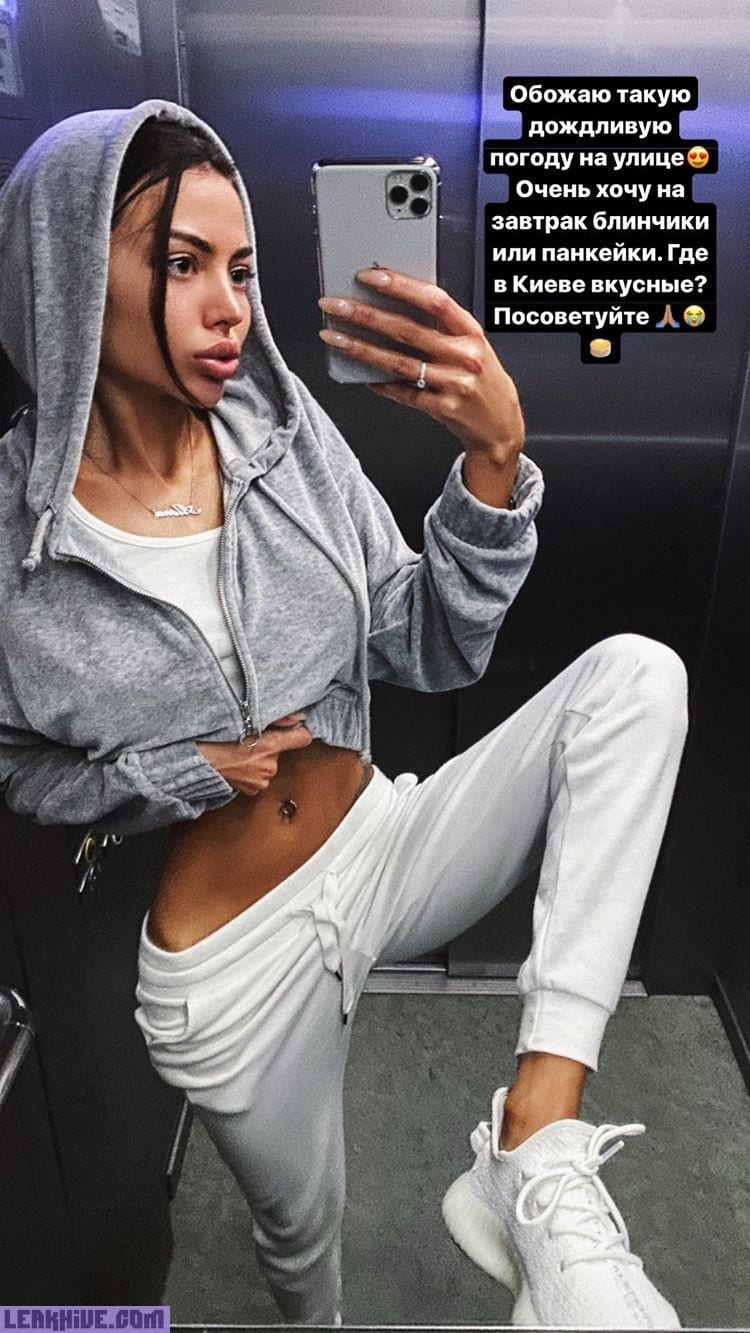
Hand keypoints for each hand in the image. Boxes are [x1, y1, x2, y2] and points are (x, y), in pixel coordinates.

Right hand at [197, 712, 312, 796]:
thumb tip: (299, 718)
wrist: (194, 762)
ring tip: (239, 752)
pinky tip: (237, 764)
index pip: (302, 738)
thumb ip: (278, 720)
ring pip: (269, 764)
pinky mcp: (252, 790)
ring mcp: (261, 781)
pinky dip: (251, 771)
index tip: (294, 730)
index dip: (297, 732)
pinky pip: (259, 777)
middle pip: (280, 751)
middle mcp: (269, 766)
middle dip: (268, 745)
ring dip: (259, 759)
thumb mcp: (244, 721)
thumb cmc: (213, 739)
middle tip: (248, 739)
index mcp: (269, 746)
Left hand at [318, 268, 524, 465]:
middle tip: (335, 305)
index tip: (370, 276)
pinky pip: (403, 393)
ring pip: (398, 363)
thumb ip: (440, 326)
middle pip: (407, 330)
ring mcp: (454, 384)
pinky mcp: (443, 409)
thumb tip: (391, 304)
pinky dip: (380, 384)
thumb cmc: (481, 379)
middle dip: (365, 315)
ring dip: (361, 348)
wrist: (499, 424)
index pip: (434, 300)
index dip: (400, 286)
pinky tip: (361, 376)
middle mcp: (464, 356)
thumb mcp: (470, 344)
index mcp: (471, 331)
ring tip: (333, 337)